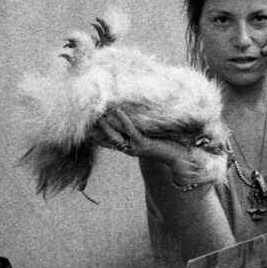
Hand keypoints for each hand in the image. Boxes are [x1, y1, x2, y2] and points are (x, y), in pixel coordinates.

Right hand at [93, 108, 226, 188]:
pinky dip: (124, 120)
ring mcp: (135, 147)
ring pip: (116, 135)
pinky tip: (119, 111)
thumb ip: (139, 131)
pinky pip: (131, 131)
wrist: (180, 156)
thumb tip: (133, 118)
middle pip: (108, 138)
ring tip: (100, 111)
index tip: (86, 127)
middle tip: (88, 116)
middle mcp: (129, 149)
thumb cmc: (166, 145)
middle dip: (98, 128)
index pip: (109, 142)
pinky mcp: (143, 144)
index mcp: (129, 148)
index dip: (97, 135)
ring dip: (108, 123)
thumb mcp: (149, 137)